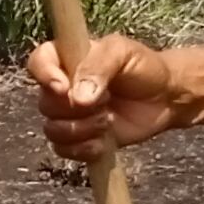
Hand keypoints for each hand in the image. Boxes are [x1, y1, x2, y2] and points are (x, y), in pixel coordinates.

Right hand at [26, 31, 188, 159]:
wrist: (165, 99)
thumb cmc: (144, 68)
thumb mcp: (123, 53)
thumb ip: (99, 67)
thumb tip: (77, 97)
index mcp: (68, 57)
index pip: (38, 62)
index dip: (44, 75)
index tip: (63, 88)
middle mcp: (63, 86)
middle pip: (45, 103)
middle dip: (76, 109)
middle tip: (106, 101)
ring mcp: (70, 115)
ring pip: (53, 130)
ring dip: (81, 130)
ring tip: (108, 121)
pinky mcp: (80, 138)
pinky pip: (64, 150)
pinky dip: (84, 149)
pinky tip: (103, 142)